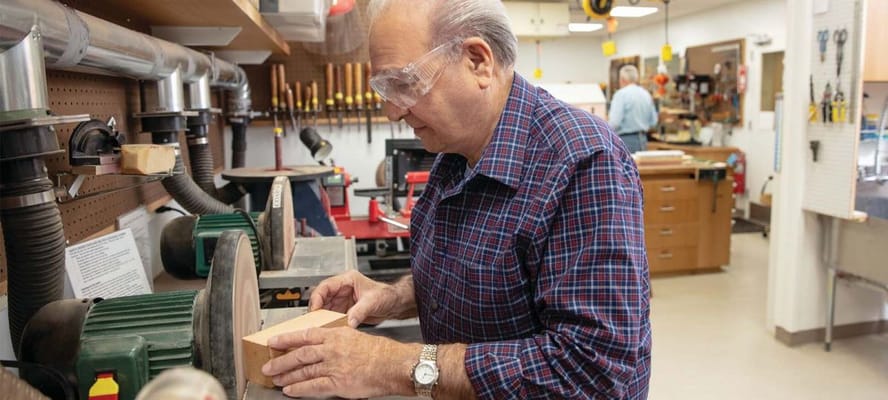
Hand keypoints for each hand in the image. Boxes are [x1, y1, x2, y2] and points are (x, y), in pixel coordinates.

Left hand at [261, 326, 416, 397]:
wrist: (392, 364)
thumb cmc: (378, 352)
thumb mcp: (355, 338)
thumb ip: (336, 341)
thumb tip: (321, 347)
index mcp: (336, 335)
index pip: (305, 335)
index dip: (287, 339)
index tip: (273, 341)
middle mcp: (332, 349)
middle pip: (300, 354)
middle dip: (281, 361)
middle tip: (268, 366)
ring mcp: (334, 366)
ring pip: (304, 370)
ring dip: (287, 376)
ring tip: (277, 379)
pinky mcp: (338, 382)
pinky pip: (313, 386)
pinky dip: (300, 389)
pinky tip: (291, 390)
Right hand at [309, 271, 412, 327]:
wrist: (394, 304)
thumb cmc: (387, 295)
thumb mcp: (373, 302)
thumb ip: (359, 311)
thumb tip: (348, 322)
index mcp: (348, 280)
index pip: (326, 286)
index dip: (317, 297)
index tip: (315, 309)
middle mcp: (342, 290)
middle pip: (321, 298)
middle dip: (316, 309)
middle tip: (314, 320)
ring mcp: (342, 300)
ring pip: (324, 308)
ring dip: (321, 318)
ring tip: (320, 326)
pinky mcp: (344, 311)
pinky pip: (332, 317)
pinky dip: (329, 323)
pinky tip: (328, 329)